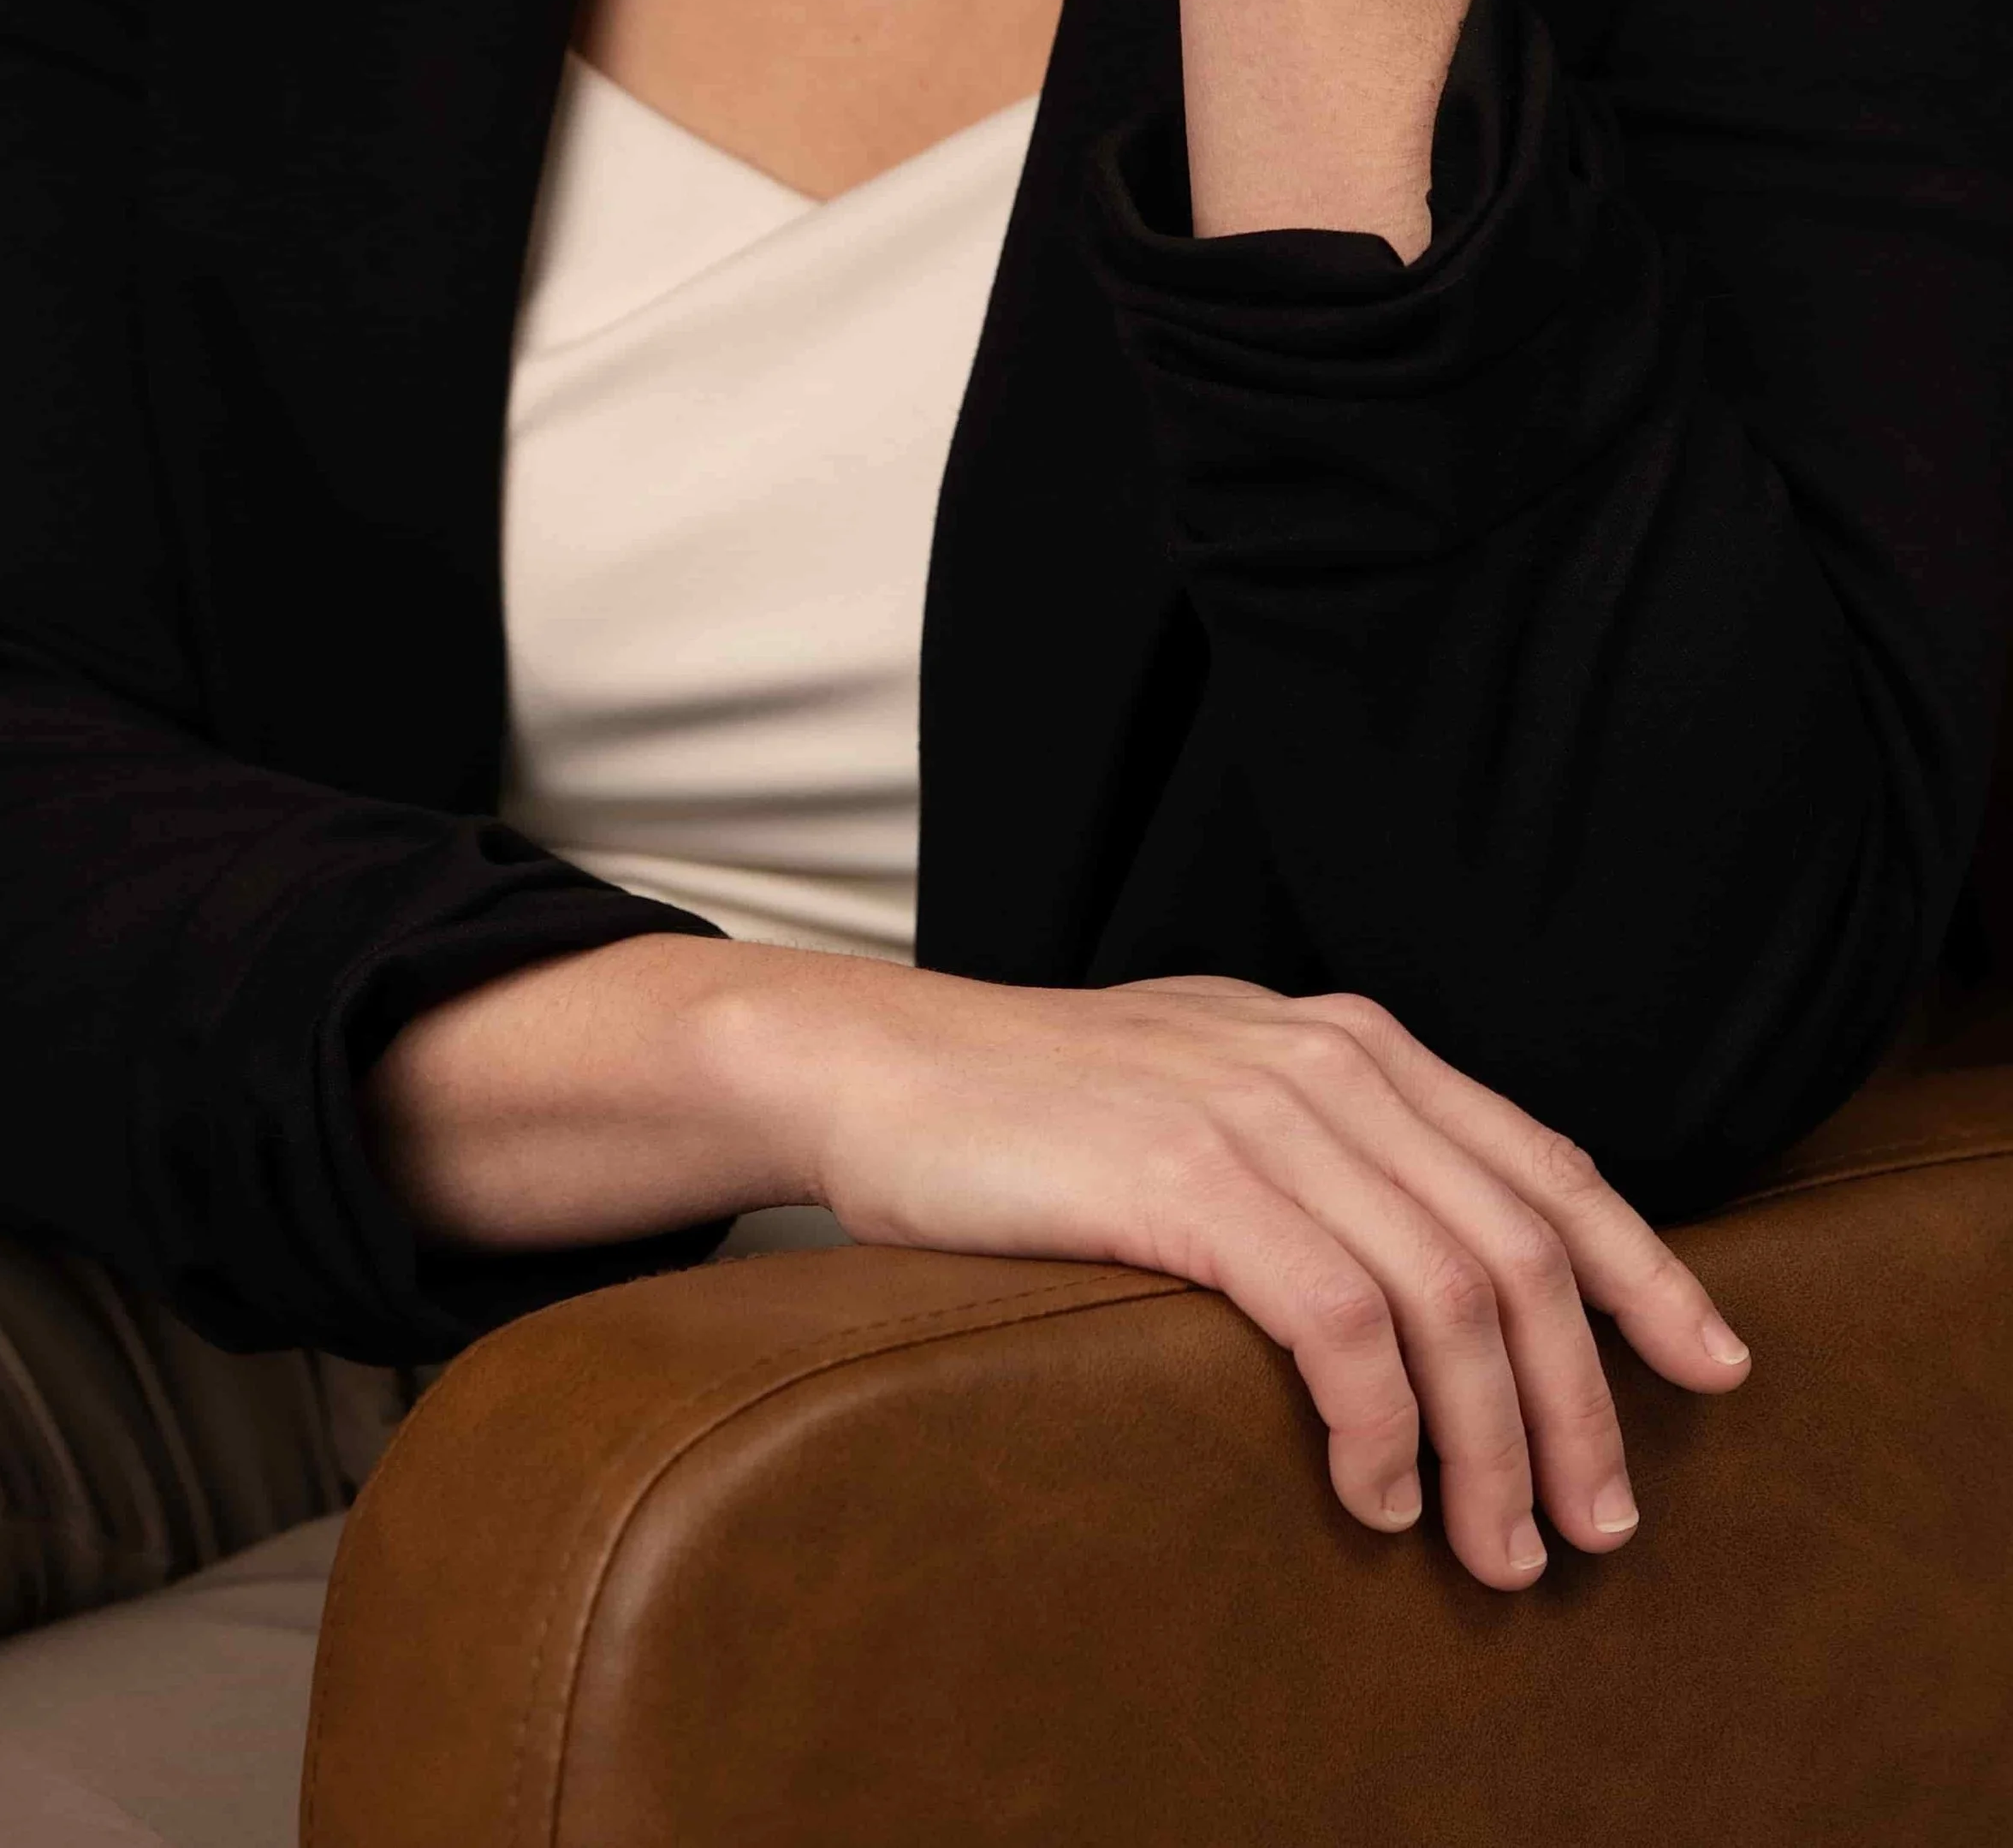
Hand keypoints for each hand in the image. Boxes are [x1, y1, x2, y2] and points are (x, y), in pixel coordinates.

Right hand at [732, 958, 1751, 1594]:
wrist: (882, 1067)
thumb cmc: (1044, 1110)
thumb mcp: (1221, 1094)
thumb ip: (1330, 1147)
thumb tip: (1442, 1267)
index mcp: (1354, 1043)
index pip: (1546, 1165)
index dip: (1645, 1273)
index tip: (1715, 1370)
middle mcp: (1330, 1062)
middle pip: (1519, 1248)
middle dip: (1581, 1404)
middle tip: (1595, 1527)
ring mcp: (1261, 1114)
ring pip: (1447, 1297)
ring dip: (1492, 1448)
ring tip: (1496, 1553)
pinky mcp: (1189, 1179)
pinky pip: (1338, 1319)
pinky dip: (1381, 1424)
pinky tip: (1378, 1496)